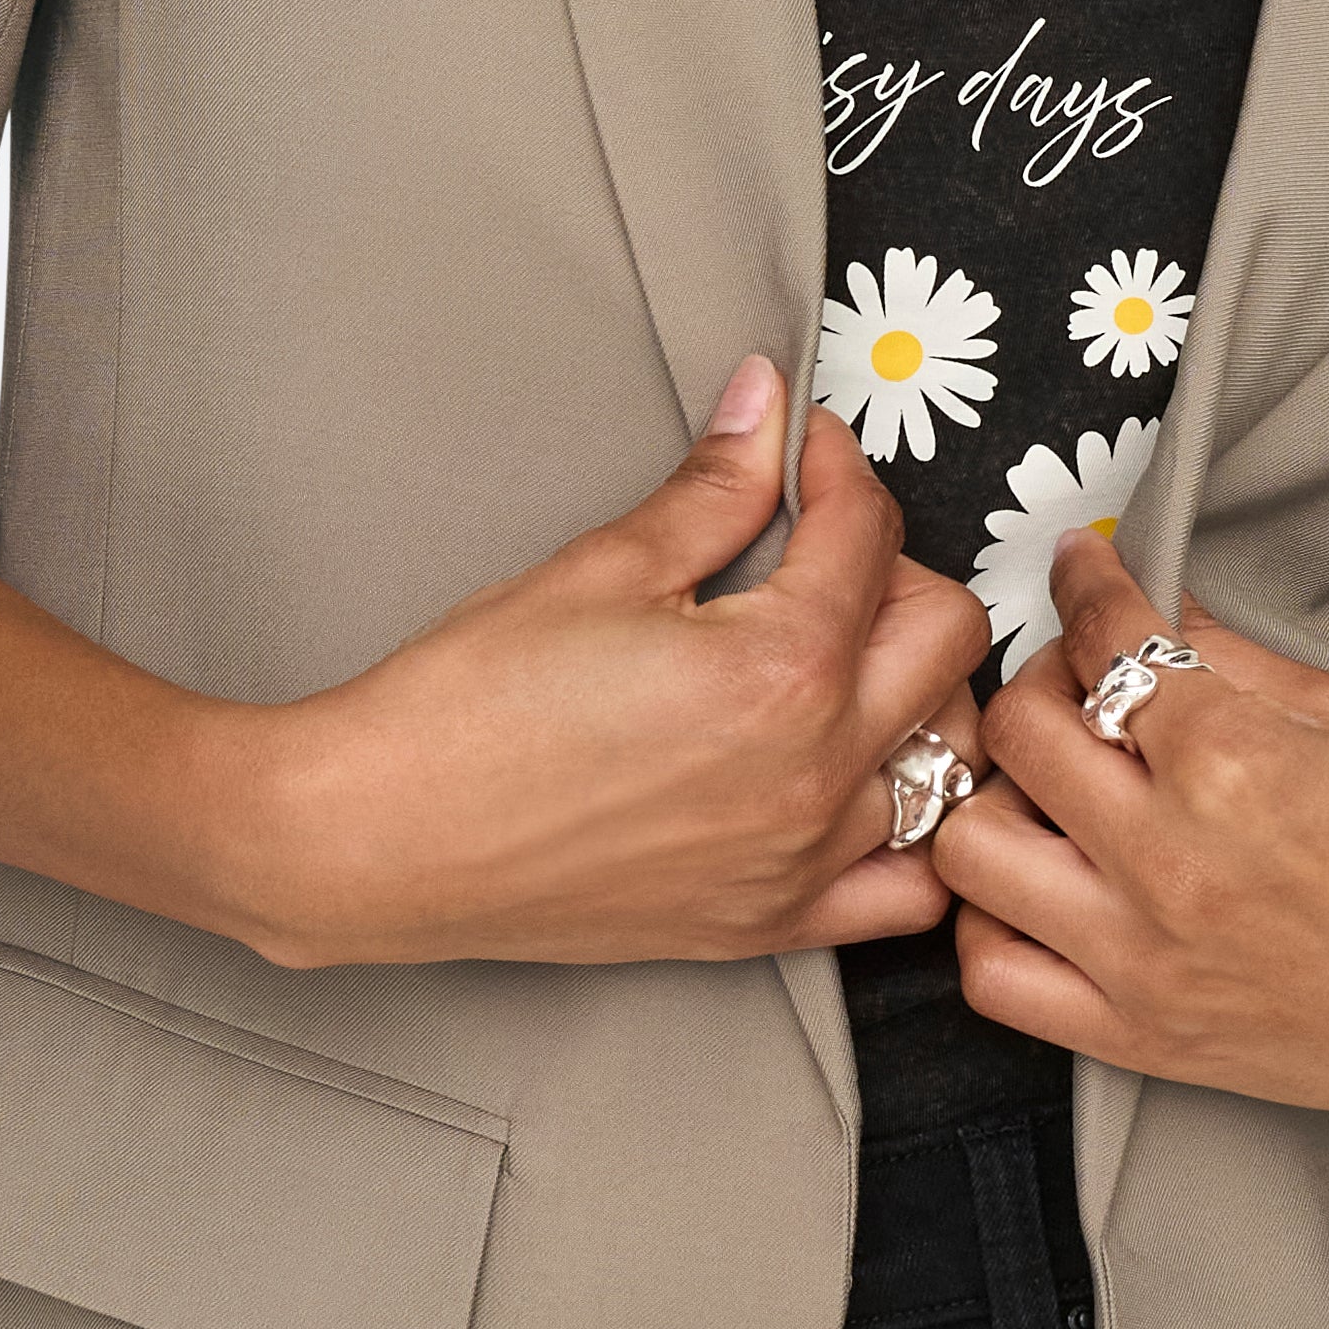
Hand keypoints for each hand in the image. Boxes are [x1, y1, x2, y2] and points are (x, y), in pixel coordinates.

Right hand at [232, 360, 991, 969]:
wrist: (381, 838)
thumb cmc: (469, 708)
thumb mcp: (603, 567)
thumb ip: (715, 488)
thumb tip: (766, 404)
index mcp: (782, 671)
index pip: (869, 535)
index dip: (836, 467)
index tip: (801, 451)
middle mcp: (816, 774)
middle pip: (944, 635)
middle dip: (895, 564)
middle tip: (817, 544)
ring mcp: (802, 860)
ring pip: (947, 758)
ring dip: (919, 688)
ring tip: (845, 652)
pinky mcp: (769, 924)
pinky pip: (908, 887)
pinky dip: (912, 830)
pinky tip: (855, 779)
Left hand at [931, 527, 1328, 1154]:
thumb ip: (1236, 661)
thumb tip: (1150, 607)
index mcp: (1236, 765)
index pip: (1104, 639)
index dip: (1086, 580)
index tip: (1085, 566)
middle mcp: (1172, 865)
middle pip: (1019, 729)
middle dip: (1044, 676)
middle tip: (1087, 676)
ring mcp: (1148, 963)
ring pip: (970, 850)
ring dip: (1000, 798)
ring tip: (1058, 786)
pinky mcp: (1146, 1043)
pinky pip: (995, 981)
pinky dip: (997, 920)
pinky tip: (1048, 883)